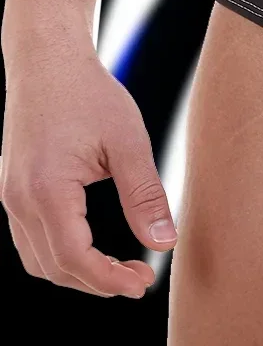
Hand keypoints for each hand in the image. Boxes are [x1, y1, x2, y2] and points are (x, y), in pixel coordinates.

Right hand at [0, 29, 176, 297]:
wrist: (47, 62)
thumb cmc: (90, 95)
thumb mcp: (128, 142)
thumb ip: (145, 195)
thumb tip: (164, 243)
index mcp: (47, 190)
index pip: (74, 258)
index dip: (109, 279)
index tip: (143, 284)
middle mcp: (19, 199)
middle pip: (53, 267)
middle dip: (96, 282)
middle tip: (139, 279)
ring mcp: (11, 196)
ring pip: (37, 259)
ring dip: (77, 273)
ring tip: (121, 268)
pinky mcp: (13, 189)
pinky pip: (31, 239)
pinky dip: (60, 254)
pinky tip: (93, 247)